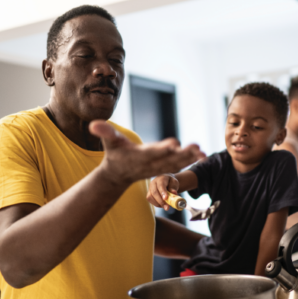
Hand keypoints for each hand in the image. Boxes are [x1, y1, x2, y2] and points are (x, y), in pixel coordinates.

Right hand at [89, 120, 204, 185]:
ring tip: (204, 153)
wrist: (118, 174)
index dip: (163, 149)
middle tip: (197, 148)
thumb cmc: (114, 154)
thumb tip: (93, 124)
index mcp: (139, 156)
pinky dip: (191, 162)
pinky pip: (179, 166)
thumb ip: (104, 132)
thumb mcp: (109, 142)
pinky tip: (202, 157)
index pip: (152, 152)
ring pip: (177, 164)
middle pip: (169, 159)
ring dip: (191, 159)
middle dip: (184, 154)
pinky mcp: (164, 169)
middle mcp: (151, 163)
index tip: (174, 143)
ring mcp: (159, 168)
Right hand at [147, 174, 179, 210]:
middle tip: (167, 207)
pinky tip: (162, 204)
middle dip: (160, 201)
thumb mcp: (174, 183)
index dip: (163, 192)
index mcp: (161, 178)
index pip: (161, 185)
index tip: (166, 198)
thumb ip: (174, 188)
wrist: (166, 181)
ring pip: (150, 197)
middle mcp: (153, 183)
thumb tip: (174, 193)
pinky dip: (156, 204)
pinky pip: (150, 200)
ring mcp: (150, 188)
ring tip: (166, 206)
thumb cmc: (171, 182)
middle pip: (154, 192)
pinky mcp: (148, 194)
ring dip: (158, 203)